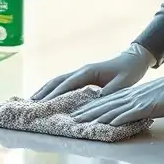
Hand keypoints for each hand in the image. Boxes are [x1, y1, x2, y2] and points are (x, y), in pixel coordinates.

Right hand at [31, 43, 153, 100]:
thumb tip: (94, 103)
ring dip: (46, 90)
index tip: (43, 103)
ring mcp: (81, 73)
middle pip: (58, 80)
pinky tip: (49, 98)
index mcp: (88, 72)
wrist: (133, 60)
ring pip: (59, 81)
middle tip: (30, 103)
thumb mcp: (122, 84)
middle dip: (44, 91)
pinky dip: (54, 90)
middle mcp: (81, 71)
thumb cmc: (129, 72)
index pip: (68, 84)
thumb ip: (108, 93)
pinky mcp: (83, 77)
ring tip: (33, 101)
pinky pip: (65, 84)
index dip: (55, 94)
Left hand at [71, 61, 163, 126]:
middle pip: (103, 105)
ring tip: (80, 123)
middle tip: (70, 120)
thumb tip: (136, 118)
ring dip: (94, 117)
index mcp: (131, 95)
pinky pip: (128, 114)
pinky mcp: (147, 106)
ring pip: (111, 110)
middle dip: (85, 113)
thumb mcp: (154, 101)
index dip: (90, 108)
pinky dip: (116, 119)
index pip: (106, 102)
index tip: (77, 114)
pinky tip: (106, 124)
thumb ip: (142, 110)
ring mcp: (138, 101)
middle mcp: (131, 97)